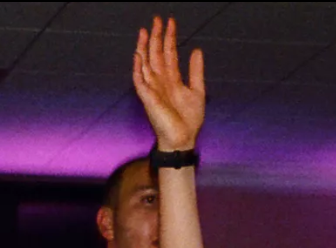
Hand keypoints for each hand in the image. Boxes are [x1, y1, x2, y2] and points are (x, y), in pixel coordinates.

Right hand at [133, 16, 206, 151]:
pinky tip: (138, 55)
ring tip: (144, 30)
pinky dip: (138, 67)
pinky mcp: (147, 98)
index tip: (170, 22)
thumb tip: (197, 49)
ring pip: (146, 63)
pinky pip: (139, 80)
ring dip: (144, 47)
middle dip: (156, 36)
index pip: (169, 53)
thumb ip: (196, 70)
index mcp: (172, 79)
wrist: (183, 139)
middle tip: (157, 19)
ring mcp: (152, 88)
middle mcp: (160, 81)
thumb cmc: (188, 120)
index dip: (169, 37)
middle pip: (156, 54)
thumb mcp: (197, 90)